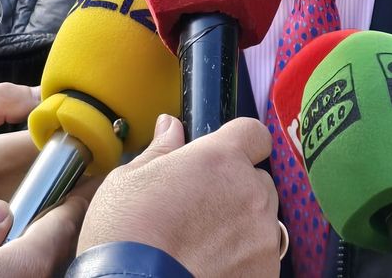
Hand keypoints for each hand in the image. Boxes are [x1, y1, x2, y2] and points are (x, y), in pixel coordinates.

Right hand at [79, 115, 280, 277]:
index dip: (239, 143)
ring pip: (261, 219)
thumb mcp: (129, 181)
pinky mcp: (265, 269)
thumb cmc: (125, 237)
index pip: (253, 134)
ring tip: (202, 244)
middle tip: (201, 209)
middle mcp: (250, 193)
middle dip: (236, 189)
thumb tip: (170, 127)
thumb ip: (160, 151)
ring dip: (241, 225)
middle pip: (257, 180)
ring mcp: (262, 235)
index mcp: (221, 160)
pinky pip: (261, 255)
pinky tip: (211, 265)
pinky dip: (243, 258)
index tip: (222, 156)